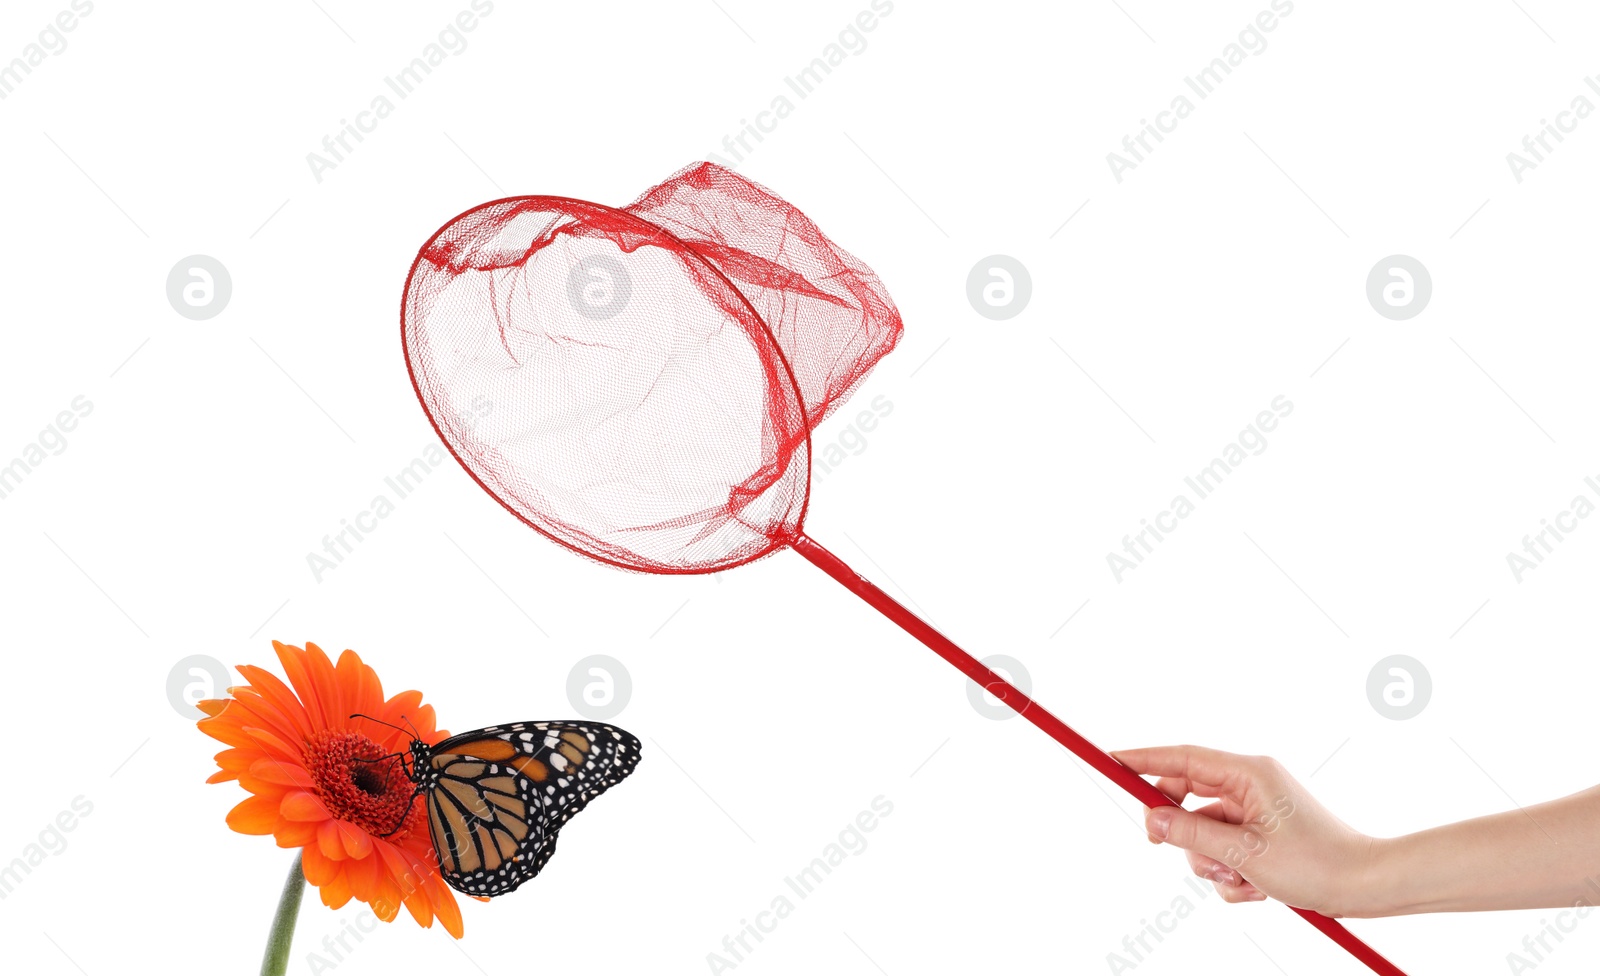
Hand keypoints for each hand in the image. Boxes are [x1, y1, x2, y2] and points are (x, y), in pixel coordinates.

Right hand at [1111, 745, 1379, 916]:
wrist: (1368, 886)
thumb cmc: (1317, 863)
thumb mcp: (1243, 852)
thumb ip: (1191, 833)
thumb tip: (1151, 820)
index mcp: (1248, 773)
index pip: (1182, 758)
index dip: (1143, 759)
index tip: (1111, 760)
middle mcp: (1251, 785)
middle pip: (1188, 796)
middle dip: (1180, 830)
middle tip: (1160, 846)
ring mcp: (1257, 811)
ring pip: (1204, 830)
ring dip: (1210, 861)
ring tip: (1240, 880)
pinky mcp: (1264, 837)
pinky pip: (1226, 850)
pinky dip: (1231, 874)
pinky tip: (1256, 889)